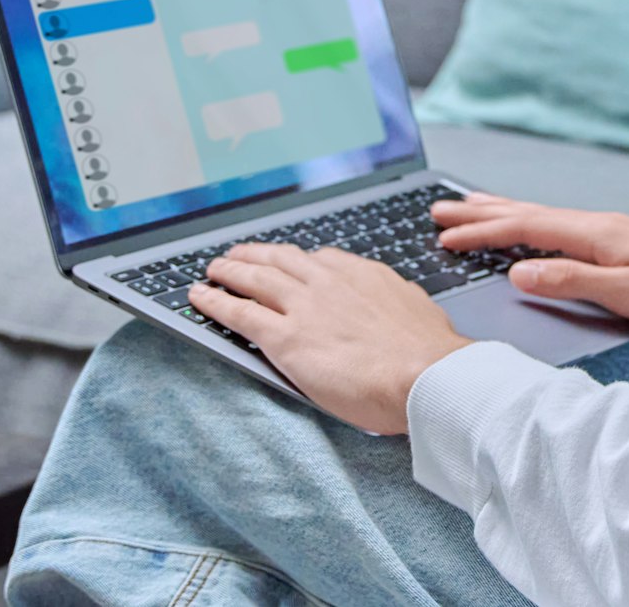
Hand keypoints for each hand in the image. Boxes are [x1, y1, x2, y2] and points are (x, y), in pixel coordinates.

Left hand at [192, 244, 473, 433]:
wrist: (423, 375)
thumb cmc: (429, 354)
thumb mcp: (417, 310)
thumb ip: (397, 302)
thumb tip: (400, 305)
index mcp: (360, 275)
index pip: (320, 260)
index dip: (298, 262)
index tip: (289, 263)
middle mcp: (327, 282)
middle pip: (280, 260)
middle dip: (255, 254)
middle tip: (239, 254)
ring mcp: (302, 307)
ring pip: (254, 278)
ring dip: (229, 270)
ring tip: (213, 268)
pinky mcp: (284, 337)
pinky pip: (239, 313)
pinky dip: (214, 302)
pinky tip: (199, 296)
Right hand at [433, 193, 628, 328]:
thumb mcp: (625, 294)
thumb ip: (571, 281)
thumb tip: (519, 272)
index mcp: (595, 232)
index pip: (526, 227)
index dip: (482, 231)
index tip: (445, 237)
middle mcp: (598, 225)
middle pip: (527, 213)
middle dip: (481, 212)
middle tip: (438, 211)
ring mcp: (609, 232)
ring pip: (542, 216)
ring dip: (501, 212)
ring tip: (469, 207)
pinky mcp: (618, 243)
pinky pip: (558, 226)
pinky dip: (529, 222)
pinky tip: (527, 229)